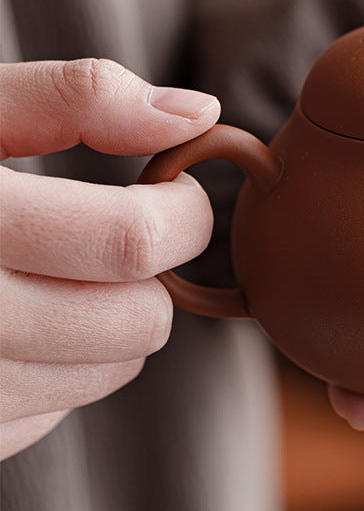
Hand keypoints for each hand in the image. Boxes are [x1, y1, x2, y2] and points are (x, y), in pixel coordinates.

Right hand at [0, 59, 220, 459]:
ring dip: (116, 321)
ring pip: (110, 371)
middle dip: (154, 274)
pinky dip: (61, 367)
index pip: (131, 241)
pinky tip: (15, 323)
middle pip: (135, 320)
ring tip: (65, 274)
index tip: (177, 194)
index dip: (184, 214)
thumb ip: (80, 99)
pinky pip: (54, 411)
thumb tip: (198, 111)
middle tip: (123, 235)